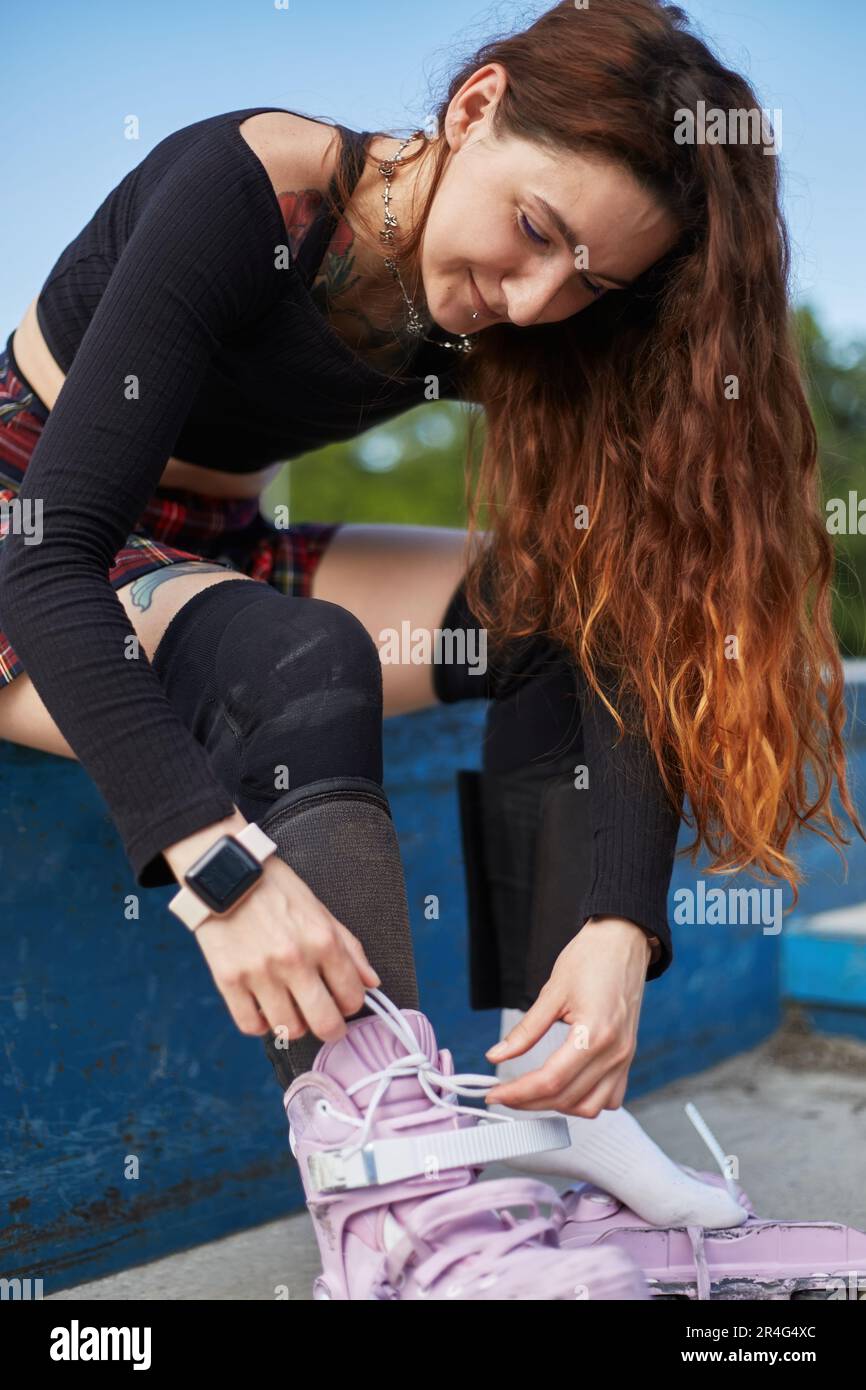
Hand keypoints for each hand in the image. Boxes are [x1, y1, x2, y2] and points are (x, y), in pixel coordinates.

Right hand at [192, 854, 381, 1043]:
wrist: (226, 873)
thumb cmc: (276, 891)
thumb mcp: (320, 911)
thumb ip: (349, 949)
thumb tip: (372, 983)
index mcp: (323, 941)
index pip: (352, 998)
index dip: (350, 1005)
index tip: (341, 1001)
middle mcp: (295, 960)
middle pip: (325, 1024)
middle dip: (330, 1029)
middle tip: (325, 1022)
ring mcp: (260, 973)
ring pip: (288, 1030)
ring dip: (293, 1025)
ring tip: (290, 1008)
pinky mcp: (228, 980)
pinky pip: (251, 1025)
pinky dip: (260, 1024)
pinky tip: (263, 1008)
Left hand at [482, 917, 651, 1117]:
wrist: (623, 941)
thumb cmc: (591, 958)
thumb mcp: (552, 992)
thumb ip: (525, 1030)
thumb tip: (497, 1056)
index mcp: (595, 1034)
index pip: (551, 1080)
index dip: (518, 1093)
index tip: (495, 1093)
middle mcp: (615, 1053)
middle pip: (566, 1098)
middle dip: (529, 1102)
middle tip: (504, 1094)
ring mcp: (625, 1058)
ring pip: (591, 1107)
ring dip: (558, 1106)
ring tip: (531, 1093)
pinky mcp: (627, 1057)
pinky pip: (609, 1097)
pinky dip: (585, 1101)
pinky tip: (564, 1088)